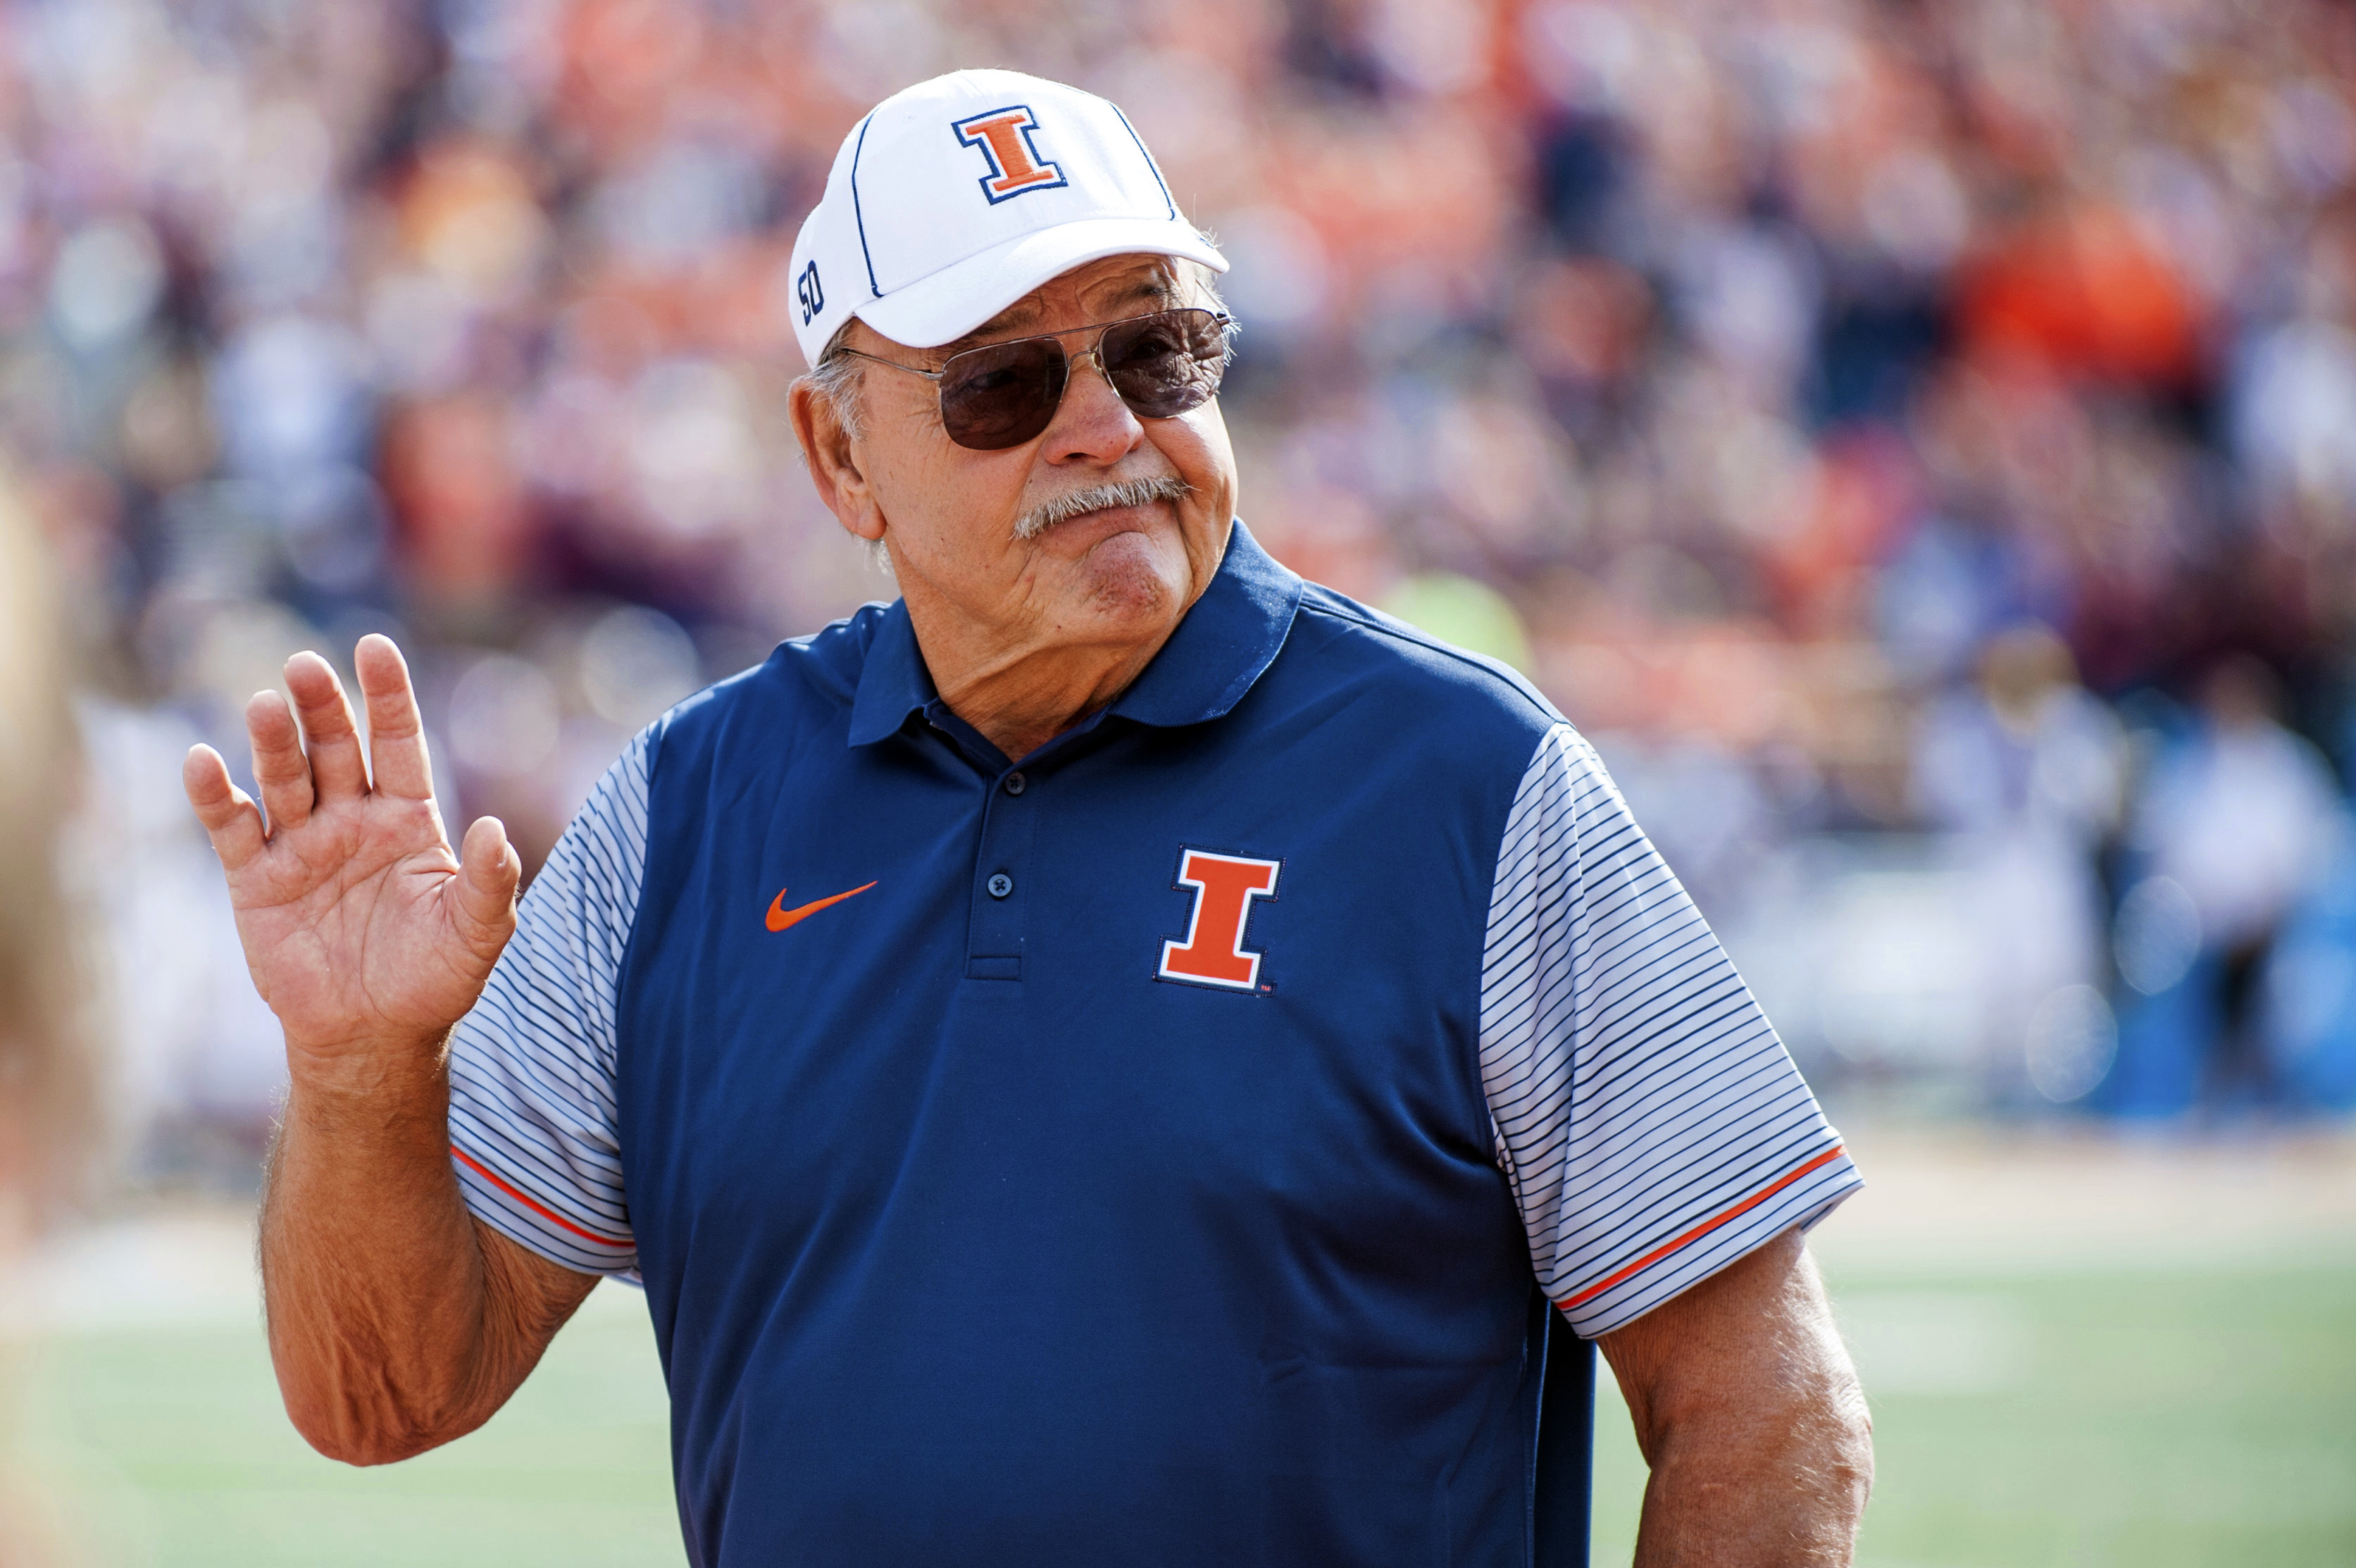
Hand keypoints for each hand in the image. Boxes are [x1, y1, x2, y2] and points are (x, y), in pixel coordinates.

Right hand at [182, 635, 521, 1072]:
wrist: (374, 1037)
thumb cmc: (434, 981)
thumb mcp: (478, 933)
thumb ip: (491, 881)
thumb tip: (498, 830)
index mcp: (409, 820)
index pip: (399, 742)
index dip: (388, 696)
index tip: (375, 646)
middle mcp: (353, 820)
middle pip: (336, 749)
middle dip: (322, 706)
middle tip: (306, 667)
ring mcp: (302, 846)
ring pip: (284, 778)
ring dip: (273, 742)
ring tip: (266, 704)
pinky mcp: (257, 881)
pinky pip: (233, 828)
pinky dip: (215, 795)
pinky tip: (204, 762)